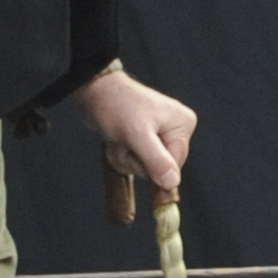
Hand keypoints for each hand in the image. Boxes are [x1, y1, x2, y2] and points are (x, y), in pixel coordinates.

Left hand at [77, 69, 197, 191]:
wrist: (95, 93)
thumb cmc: (118, 107)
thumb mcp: (137, 135)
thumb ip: (157, 161)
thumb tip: (172, 184)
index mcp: (182, 125)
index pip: (175, 164)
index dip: (153, 167)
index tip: (135, 155)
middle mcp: (175, 130)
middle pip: (159, 168)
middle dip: (136, 161)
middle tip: (125, 144)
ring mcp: (159, 135)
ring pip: (144, 167)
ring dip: (125, 159)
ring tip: (118, 140)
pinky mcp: (144, 139)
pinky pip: (136, 162)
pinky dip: (122, 156)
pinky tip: (116, 142)